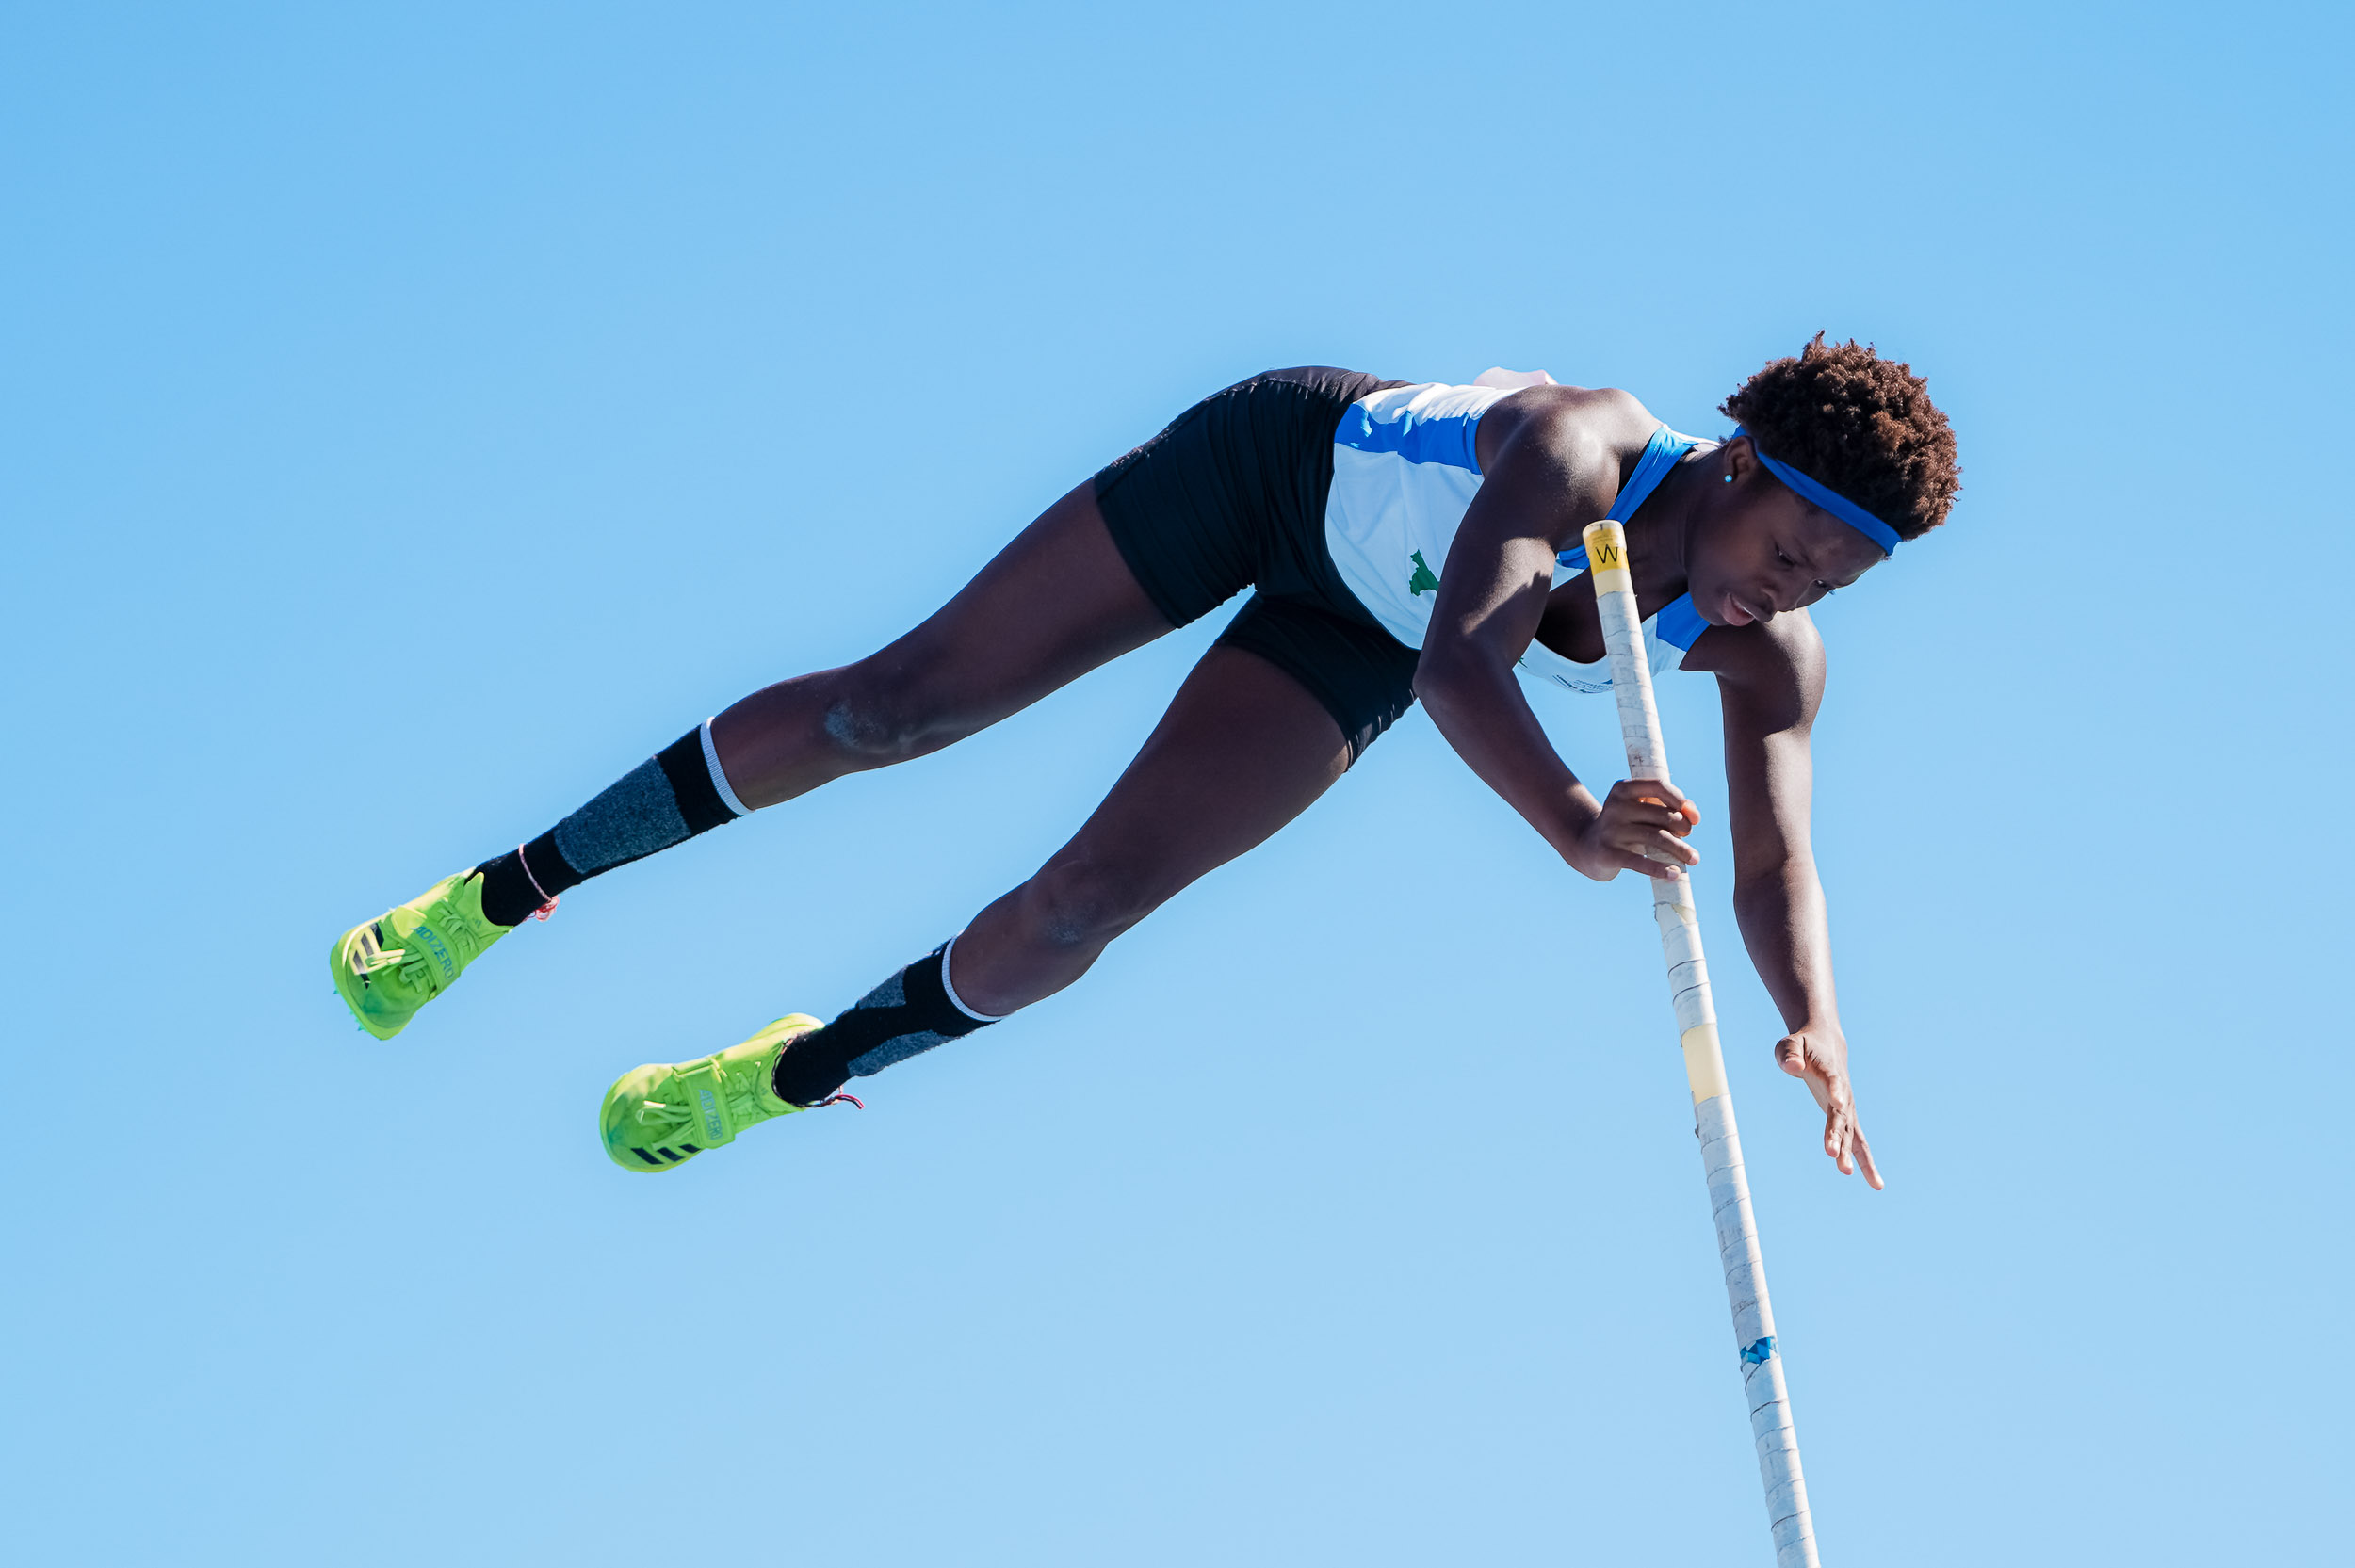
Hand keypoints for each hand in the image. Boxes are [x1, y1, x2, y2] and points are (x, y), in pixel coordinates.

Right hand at [1568, 778, 1700, 881]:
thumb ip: (1669, 807)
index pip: (1658, 786)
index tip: (1694, 818)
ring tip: (1694, 859)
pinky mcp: (1608, 853)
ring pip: (1657, 838)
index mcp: (1622, 789)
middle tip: (1687, 837)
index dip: (1680, 800)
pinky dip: (1659, 868)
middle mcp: (1615, 806)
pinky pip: (1639, 862)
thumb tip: (1693, 816)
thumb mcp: (1641, 811)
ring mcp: (1611, 830)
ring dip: (1680, 849)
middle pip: (1662, 815)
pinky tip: (1675, 874)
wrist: (1589, 847)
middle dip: (1683, 827)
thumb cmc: (1626, 826)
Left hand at [1775, 1029, 1882, 1189]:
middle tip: (1830, 1154)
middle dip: (1836, 1135)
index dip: (1836, 1091)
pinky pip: (1858, 1143)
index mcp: (1830, 1073)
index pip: (1833, 1082)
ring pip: (1851, 1134)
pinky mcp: (1847, 1118)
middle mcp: (1843, 1094)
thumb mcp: (1789, 1045)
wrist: (1826, 1045)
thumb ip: (1789, 1055)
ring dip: (1849, 1153)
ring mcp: (1847, 1108)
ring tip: (1847, 1173)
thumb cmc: (1803, 1046)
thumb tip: (1793, 1068)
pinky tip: (1876, 1183)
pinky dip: (1866, 1162)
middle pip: (1841, 1116)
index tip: (1838, 1102)